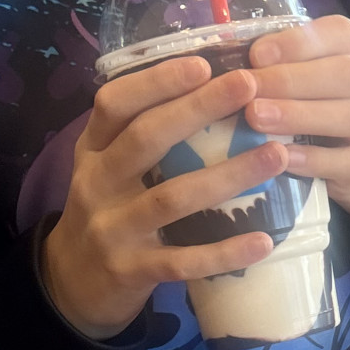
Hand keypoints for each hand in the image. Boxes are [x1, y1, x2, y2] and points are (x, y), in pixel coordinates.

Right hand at [42, 54, 285, 339]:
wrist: (72, 285)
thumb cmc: (108, 210)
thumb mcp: (108, 166)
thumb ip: (143, 133)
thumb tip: (212, 85)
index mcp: (93, 149)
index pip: (114, 104)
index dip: (157, 81)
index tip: (204, 63)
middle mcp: (97, 183)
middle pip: (146, 138)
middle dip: (198, 109)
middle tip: (248, 86)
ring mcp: (113, 229)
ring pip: (172, 197)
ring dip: (228, 175)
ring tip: (277, 155)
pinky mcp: (132, 270)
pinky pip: (183, 261)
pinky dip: (224, 252)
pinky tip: (263, 240)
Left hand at [244, 16, 349, 227]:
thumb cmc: (334, 117)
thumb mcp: (320, 85)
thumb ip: (285, 69)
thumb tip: (222, 60)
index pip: (340, 35)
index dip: (299, 41)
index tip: (257, 53)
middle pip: (346, 73)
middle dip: (290, 78)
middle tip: (245, 88)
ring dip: (300, 114)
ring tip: (255, 117)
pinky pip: (349, 162)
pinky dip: (315, 160)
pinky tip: (281, 158)